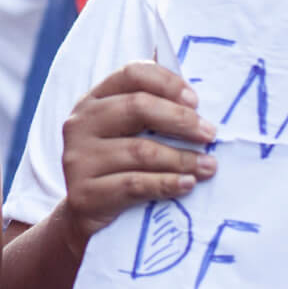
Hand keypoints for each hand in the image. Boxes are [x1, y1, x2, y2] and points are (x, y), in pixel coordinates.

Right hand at [58, 61, 217, 253]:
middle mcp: (80, 124)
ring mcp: (78, 158)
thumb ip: (151, 110)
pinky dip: (166, 184)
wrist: (86, 214)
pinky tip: (187, 184)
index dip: (167, 83)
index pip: (131, 74)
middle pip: (136, 107)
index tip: (196, 102)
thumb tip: (195, 97)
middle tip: (209, 134)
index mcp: (93, 101)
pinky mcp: (84, 193)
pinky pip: (134, 185)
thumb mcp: (127, 133)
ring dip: (182, 158)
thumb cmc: (118, 167)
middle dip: (180, 120)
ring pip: (139, 151)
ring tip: (208, 166)